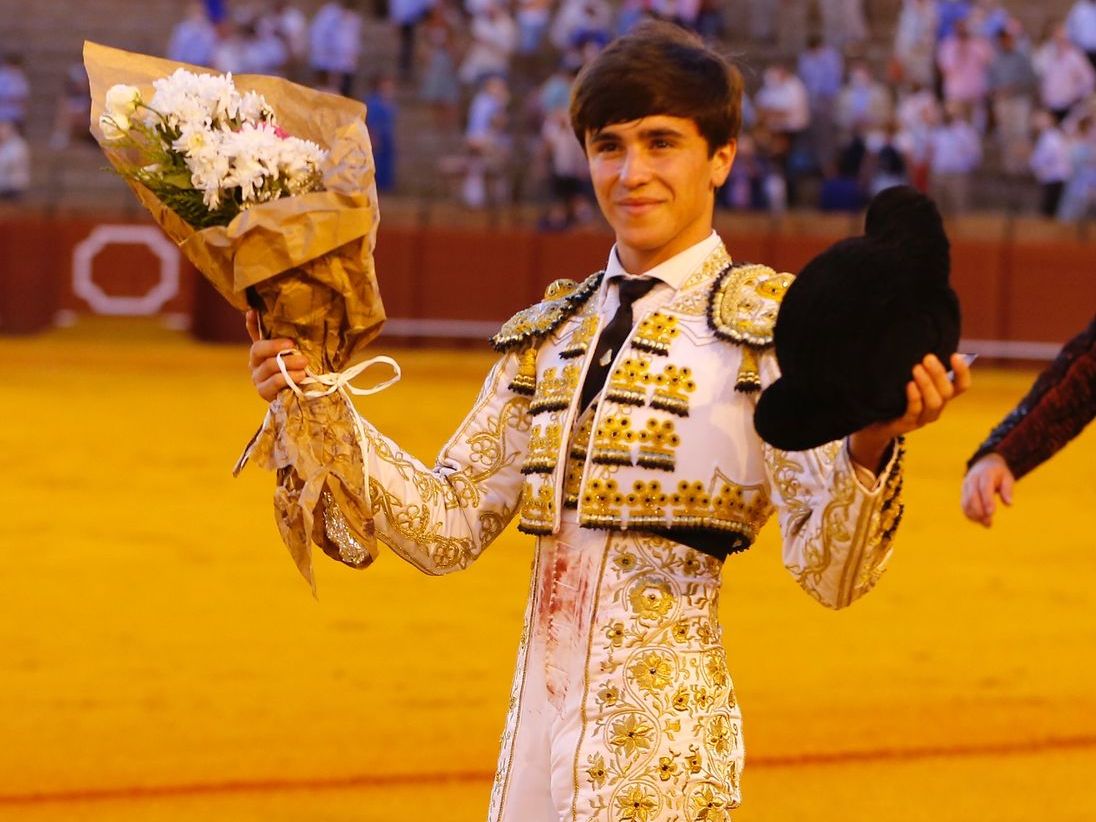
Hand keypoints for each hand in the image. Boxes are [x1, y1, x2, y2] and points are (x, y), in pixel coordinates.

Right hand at [246, 309, 308, 401]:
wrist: (295, 397)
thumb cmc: (296, 371)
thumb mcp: (293, 354)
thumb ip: (289, 340)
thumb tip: (290, 322)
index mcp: (261, 350)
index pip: (253, 333)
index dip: (252, 323)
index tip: (254, 312)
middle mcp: (255, 362)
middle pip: (258, 349)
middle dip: (276, 346)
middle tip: (293, 345)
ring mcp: (257, 377)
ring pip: (270, 366)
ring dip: (288, 363)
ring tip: (304, 362)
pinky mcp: (263, 392)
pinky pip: (274, 382)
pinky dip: (288, 378)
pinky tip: (301, 375)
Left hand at [848, 352, 972, 471]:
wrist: (875, 422)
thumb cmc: (895, 396)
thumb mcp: (910, 380)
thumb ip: (921, 368)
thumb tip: (924, 345)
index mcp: (941, 396)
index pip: (961, 386)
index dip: (962, 372)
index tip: (954, 356)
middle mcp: (935, 408)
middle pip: (947, 392)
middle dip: (939, 374)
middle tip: (928, 358)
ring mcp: (922, 418)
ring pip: (934, 403)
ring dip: (927, 384)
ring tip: (917, 369)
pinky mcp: (906, 424)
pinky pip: (914, 411)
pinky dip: (914, 397)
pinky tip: (909, 385)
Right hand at [961, 453, 1014, 526]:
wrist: (983, 464)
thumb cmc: (998, 473)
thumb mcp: (1007, 477)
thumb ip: (1008, 489)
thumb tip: (1009, 504)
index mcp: (985, 474)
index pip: (984, 488)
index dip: (987, 501)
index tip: (991, 513)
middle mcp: (972, 479)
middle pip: (972, 496)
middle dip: (979, 511)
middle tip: (989, 523)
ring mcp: (965, 486)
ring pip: (966, 502)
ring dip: (974, 515)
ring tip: (987, 524)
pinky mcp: (963, 492)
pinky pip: (963, 505)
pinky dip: (969, 514)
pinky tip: (979, 520)